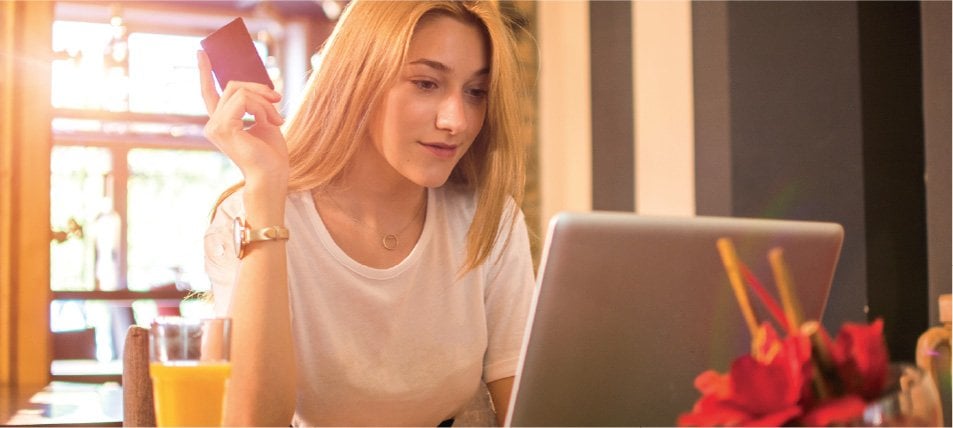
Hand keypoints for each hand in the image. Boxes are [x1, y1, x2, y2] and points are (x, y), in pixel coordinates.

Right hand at [198, 50, 288, 187]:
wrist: (272, 176)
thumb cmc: (272, 155)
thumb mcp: (265, 121)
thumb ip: (256, 104)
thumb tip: (259, 86)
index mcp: (222, 123)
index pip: (209, 93)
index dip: (205, 72)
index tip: (201, 53)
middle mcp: (213, 124)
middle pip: (234, 86)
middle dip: (260, 90)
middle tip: (278, 101)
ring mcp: (214, 126)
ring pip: (240, 91)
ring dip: (265, 102)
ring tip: (278, 119)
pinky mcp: (222, 127)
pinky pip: (244, 100)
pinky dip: (261, 108)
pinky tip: (269, 123)